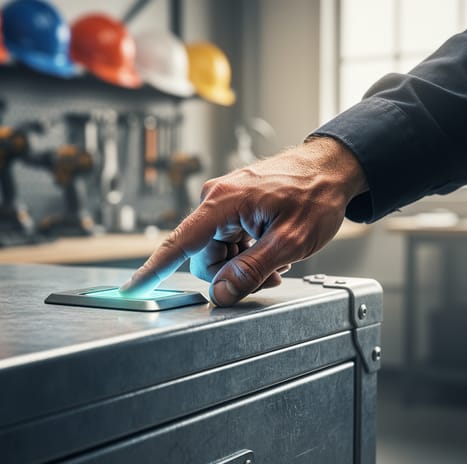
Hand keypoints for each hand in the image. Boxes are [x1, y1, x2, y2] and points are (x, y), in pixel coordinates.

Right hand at [119, 136, 367, 305]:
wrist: (333, 168)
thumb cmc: (316, 195)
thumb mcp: (290, 242)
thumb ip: (251, 270)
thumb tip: (220, 293)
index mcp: (222, 203)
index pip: (178, 244)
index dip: (153, 271)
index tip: (132, 289)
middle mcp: (216, 198)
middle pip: (205, 257)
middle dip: (232, 273)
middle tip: (270, 274)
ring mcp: (225, 201)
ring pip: (219, 252)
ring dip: (244, 264)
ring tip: (278, 263)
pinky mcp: (234, 205)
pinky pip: (230, 240)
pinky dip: (248, 252)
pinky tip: (272, 252)